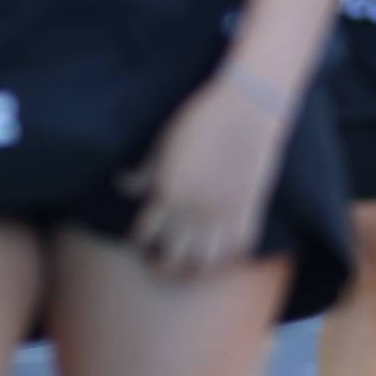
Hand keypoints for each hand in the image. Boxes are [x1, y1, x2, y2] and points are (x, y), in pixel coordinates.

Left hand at [121, 72, 284, 275]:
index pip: (143, 235)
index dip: (139, 240)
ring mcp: (224, 215)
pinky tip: (224, 248)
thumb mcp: (163, 145)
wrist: (247, 107)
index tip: (142, 240)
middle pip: (171, 260)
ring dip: (195, 268)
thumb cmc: (200, 119)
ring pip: (205, 264)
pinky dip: (231, 253)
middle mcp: (193, 213)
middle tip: (160, 260)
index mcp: (167, 195)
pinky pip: (239, 248)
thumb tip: (125, 185)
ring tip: (192, 263)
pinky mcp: (250, 210)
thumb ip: (145, 172)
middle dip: (161, 265)